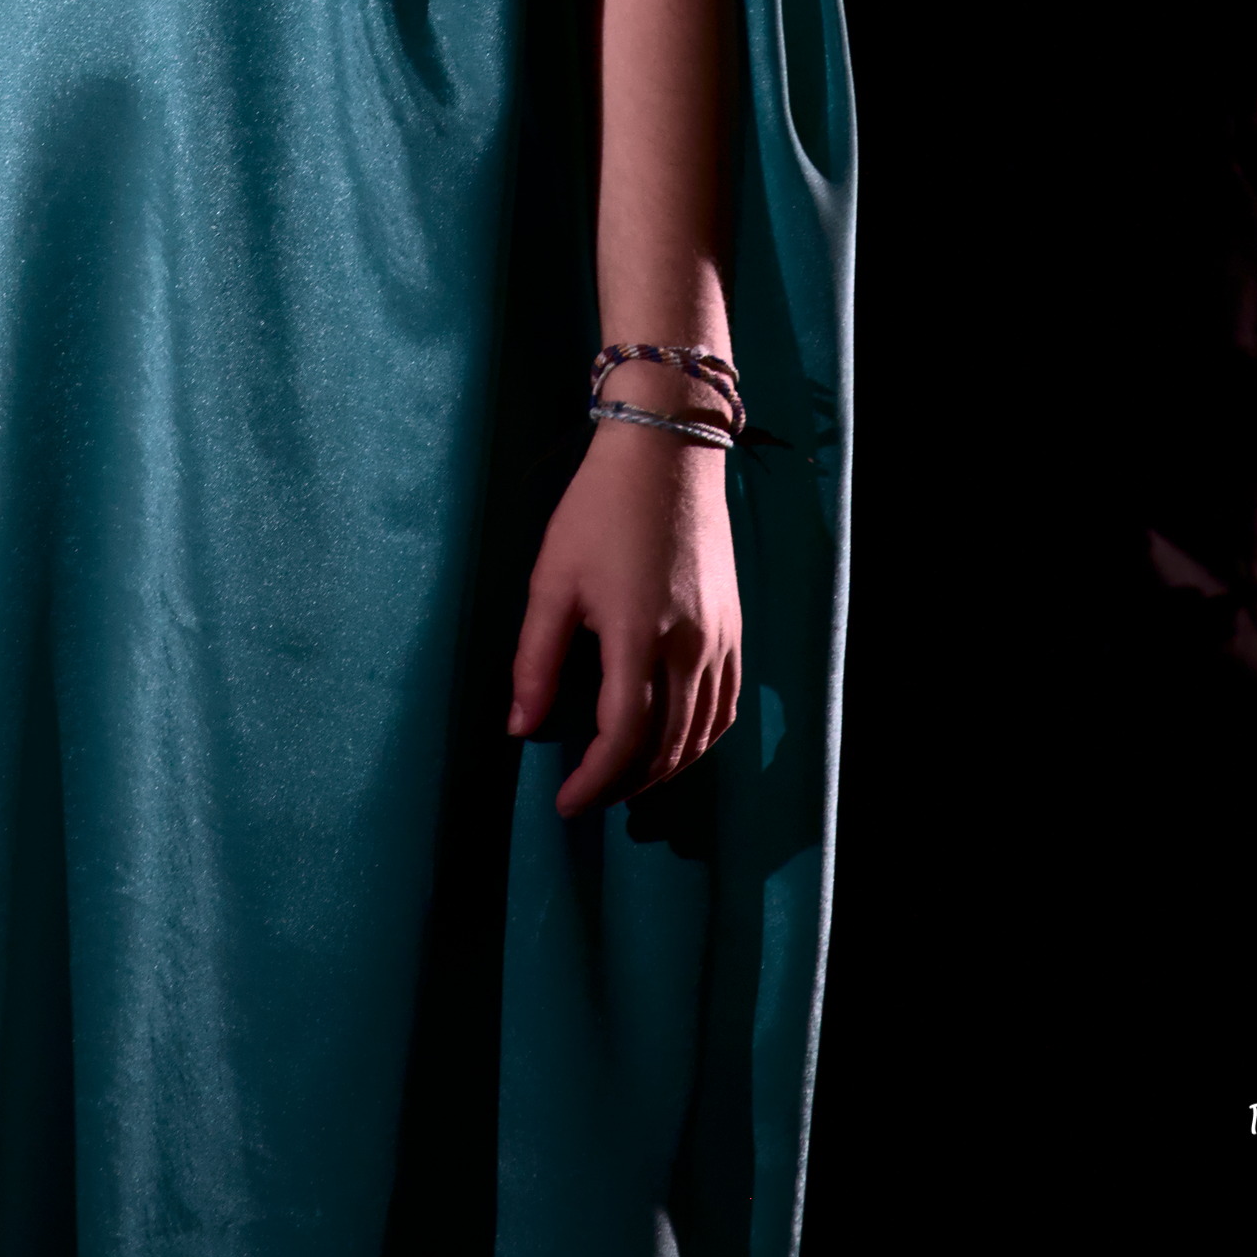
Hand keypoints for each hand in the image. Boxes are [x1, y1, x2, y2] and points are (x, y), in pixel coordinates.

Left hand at [508, 426, 740, 815]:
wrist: (666, 453)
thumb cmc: (598, 510)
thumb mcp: (553, 579)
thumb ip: (535, 660)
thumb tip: (520, 729)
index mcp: (637, 635)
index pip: (622, 737)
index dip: (594, 782)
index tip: (564, 804)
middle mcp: (689, 646)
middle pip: (667, 746)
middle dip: (627, 783)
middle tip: (590, 795)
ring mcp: (721, 638)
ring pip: (702, 733)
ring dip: (666, 769)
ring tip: (628, 779)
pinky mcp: (735, 626)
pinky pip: (726, 704)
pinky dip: (703, 738)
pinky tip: (678, 743)